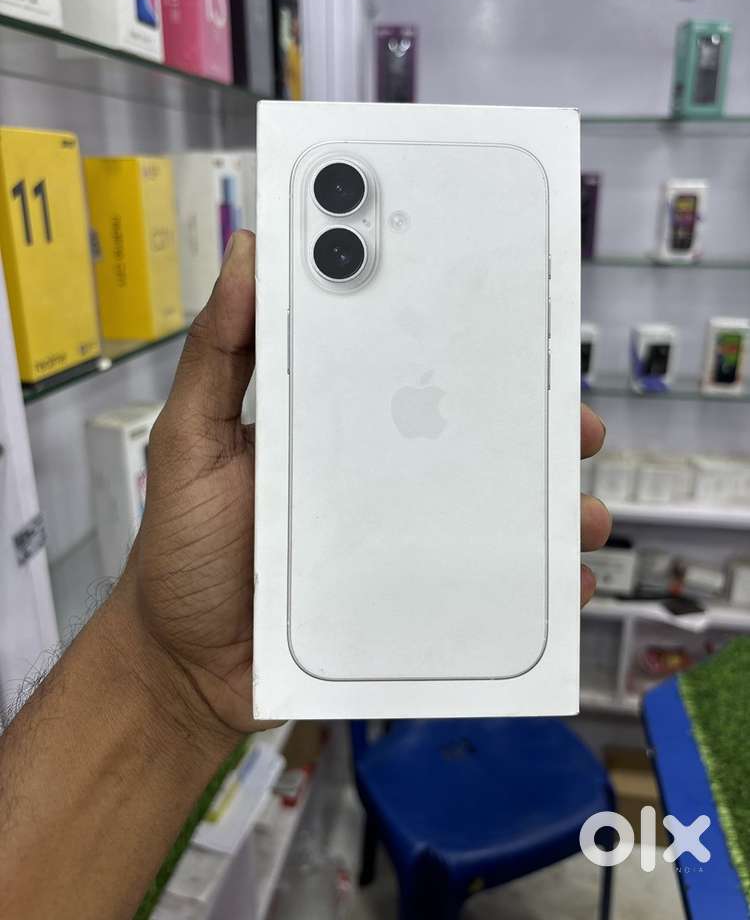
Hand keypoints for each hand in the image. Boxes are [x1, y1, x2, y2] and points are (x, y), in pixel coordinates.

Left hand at [120, 229, 608, 743]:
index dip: (464, 345)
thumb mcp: (190, 442)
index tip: (514, 318)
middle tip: (573, 425)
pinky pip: (487, 591)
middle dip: (537, 427)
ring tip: (579, 515)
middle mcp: (383, 479)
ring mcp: (404, 543)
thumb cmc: (184, 550)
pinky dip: (535, 588)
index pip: (412, 372)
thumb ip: (216, 355)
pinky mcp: (411, 605)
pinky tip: (562, 585)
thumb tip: (251, 252)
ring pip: (496, 514)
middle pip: (474, 441)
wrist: (186, 669)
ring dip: (552, 508)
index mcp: (338, 426)